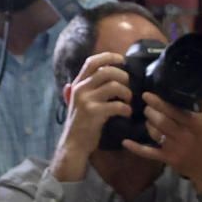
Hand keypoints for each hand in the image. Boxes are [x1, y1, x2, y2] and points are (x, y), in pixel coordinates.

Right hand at [50, 52, 132, 181]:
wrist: (73, 144)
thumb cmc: (81, 123)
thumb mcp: (80, 101)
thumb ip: (89, 86)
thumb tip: (105, 71)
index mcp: (77, 84)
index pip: (92, 62)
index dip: (108, 57)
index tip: (122, 59)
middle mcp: (80, 89)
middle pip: (107, 71)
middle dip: (123, 76)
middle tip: (128, 85)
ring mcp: (86, 100)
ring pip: (114, 86)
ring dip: (126, 93)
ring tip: (128, 100)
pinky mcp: (93, 112)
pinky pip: (117, 104)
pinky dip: (126, 108)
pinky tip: (127, 113)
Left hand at [121, 93, 201, 191]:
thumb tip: (200, 84)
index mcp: (194, 124)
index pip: (174, 111)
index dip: (159, 103)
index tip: (146, 95)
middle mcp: (184, 135)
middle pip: (161, 121)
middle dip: (150, 112)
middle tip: (147, 106)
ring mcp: (175, 148)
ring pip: (155, 133)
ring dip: (147, 123)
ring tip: (147, 118)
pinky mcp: (168, 159)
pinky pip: (149, 153)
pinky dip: (136, 148)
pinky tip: (125, 142)